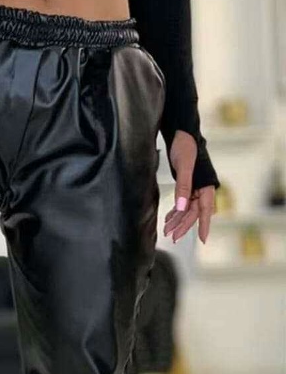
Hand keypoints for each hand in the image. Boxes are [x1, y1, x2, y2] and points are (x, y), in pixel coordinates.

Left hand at [163, 130, 215, 244]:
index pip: (204, 210)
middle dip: (183, 225)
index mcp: (206, 186)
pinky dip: (176, 211)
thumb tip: (182, 208)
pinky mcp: (187, 185)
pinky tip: (169, 219)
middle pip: (193, 212)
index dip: (203, 226)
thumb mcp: (184, 167)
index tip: (203, 240)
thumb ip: (183, 187)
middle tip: (172, 237)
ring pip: (187, 209)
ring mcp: (195, 188)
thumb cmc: (186, 147)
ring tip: (167, 230)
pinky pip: (183, 203)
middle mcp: (202, 189)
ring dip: (178, 220)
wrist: (182, 133)